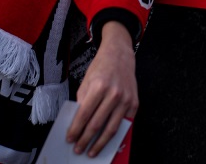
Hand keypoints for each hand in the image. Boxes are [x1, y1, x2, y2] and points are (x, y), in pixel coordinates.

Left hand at [67, 21, 136, 157]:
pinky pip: (125, 124)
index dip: (76, 129)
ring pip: (112, 128)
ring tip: (92, 151)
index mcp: (99, 86)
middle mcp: (114, 94)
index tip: (70, 139)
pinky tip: (108, 141)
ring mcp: (126, 99)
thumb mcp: (87, 80)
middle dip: (86, 139)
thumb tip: (78, 122)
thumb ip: (83, 101)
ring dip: (100, 143)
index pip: (84, 114)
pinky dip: (116, 134)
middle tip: (78, 149)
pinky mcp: (134, 103)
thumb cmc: (101, 66)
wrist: (120, 54)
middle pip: (97, 124)